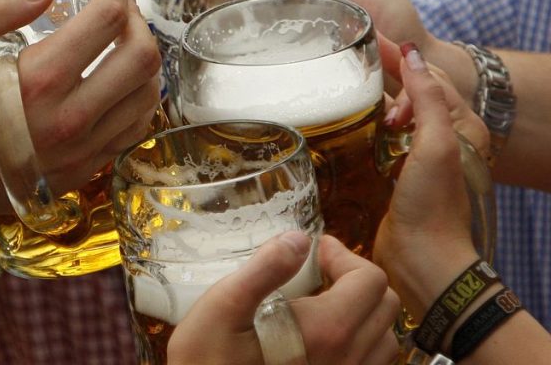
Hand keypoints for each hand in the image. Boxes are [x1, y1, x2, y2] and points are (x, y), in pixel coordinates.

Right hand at [0, 0, 162, 227]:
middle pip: (142, 57)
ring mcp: (83, 148)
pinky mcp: (85, 169)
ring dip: (143, 59)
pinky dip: (137, 98)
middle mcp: (71, 116)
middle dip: (137, 21)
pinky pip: (134, 129)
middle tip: (118, 10)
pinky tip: (118, 83)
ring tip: (121, 42)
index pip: (106, 21)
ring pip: (147, 95)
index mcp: (39, 80)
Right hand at [168, 233, 399, 364]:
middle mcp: (347, 359)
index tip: (312, 253)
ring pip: (384, 339)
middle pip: (385, 305)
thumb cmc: (207, 360)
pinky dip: (360, 343)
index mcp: (326, 330)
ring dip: (362, 312)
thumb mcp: (222, 307)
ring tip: (325, 303)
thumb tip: (299, 239)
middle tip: (318, 272)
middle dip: (355, 278)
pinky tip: (325, 339)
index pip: (368, 280)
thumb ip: (264, 269)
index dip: (343, 255)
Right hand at [373, 43, 480, 316]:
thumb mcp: (436, 144)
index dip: (399, 55)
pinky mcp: (398, 174)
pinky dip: (370, 122)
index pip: (428, 76)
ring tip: (354, 87)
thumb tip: (412, 54)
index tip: (369, 35)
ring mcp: (419, 157)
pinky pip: (385, 137)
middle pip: (413, 90)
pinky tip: (353, 121)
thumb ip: (426, 98)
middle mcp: (442, 138)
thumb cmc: (433, 206)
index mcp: (459, 126)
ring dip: (377, 97)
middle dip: (388, 71)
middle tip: (354, 58)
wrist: (422, 259)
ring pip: (398, 112)